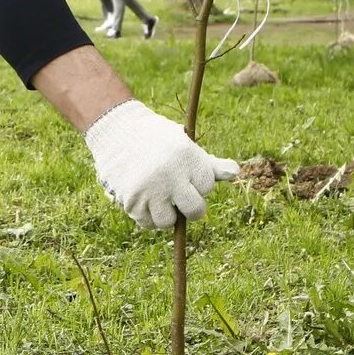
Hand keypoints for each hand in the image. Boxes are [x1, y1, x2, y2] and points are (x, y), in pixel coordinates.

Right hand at [83, 100, 239, 228]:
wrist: (117, 131)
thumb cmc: (157, 139)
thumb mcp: (185, 145)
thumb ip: (210, 164)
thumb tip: (236, 173)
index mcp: (188, 158)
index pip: (207, 187)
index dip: (198, 183)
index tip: (185, 174)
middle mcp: (171, 176)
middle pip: (196, 211)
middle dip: (191, 208)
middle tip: (180, 198)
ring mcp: (150, 191)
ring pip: (169, 222)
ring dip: (167, 214)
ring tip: (160, 198)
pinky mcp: (132, 201)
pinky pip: (147, 223)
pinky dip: (147, 216)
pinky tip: (145, 199)